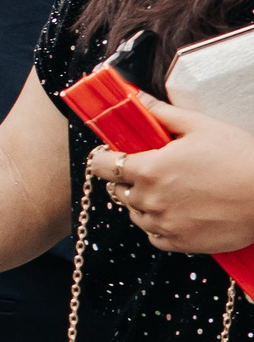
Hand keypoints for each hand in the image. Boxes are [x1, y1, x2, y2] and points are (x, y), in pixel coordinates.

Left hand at [89, 97, 253, 254]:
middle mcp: (151, 200)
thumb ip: (160, 113)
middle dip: (126, 178)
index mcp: (149, 169)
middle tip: (147, 170)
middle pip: (118, 190)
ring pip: (135, 214)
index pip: (101, 166)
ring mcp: (166, 224)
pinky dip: (158, 226)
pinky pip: (154, 237)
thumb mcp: (200, 126)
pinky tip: (174, 213)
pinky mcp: (182, 243)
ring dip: (141, 202)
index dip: (103, 158)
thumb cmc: (242, 158)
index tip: (109, 154)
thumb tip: (134, 97)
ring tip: (166, 190)